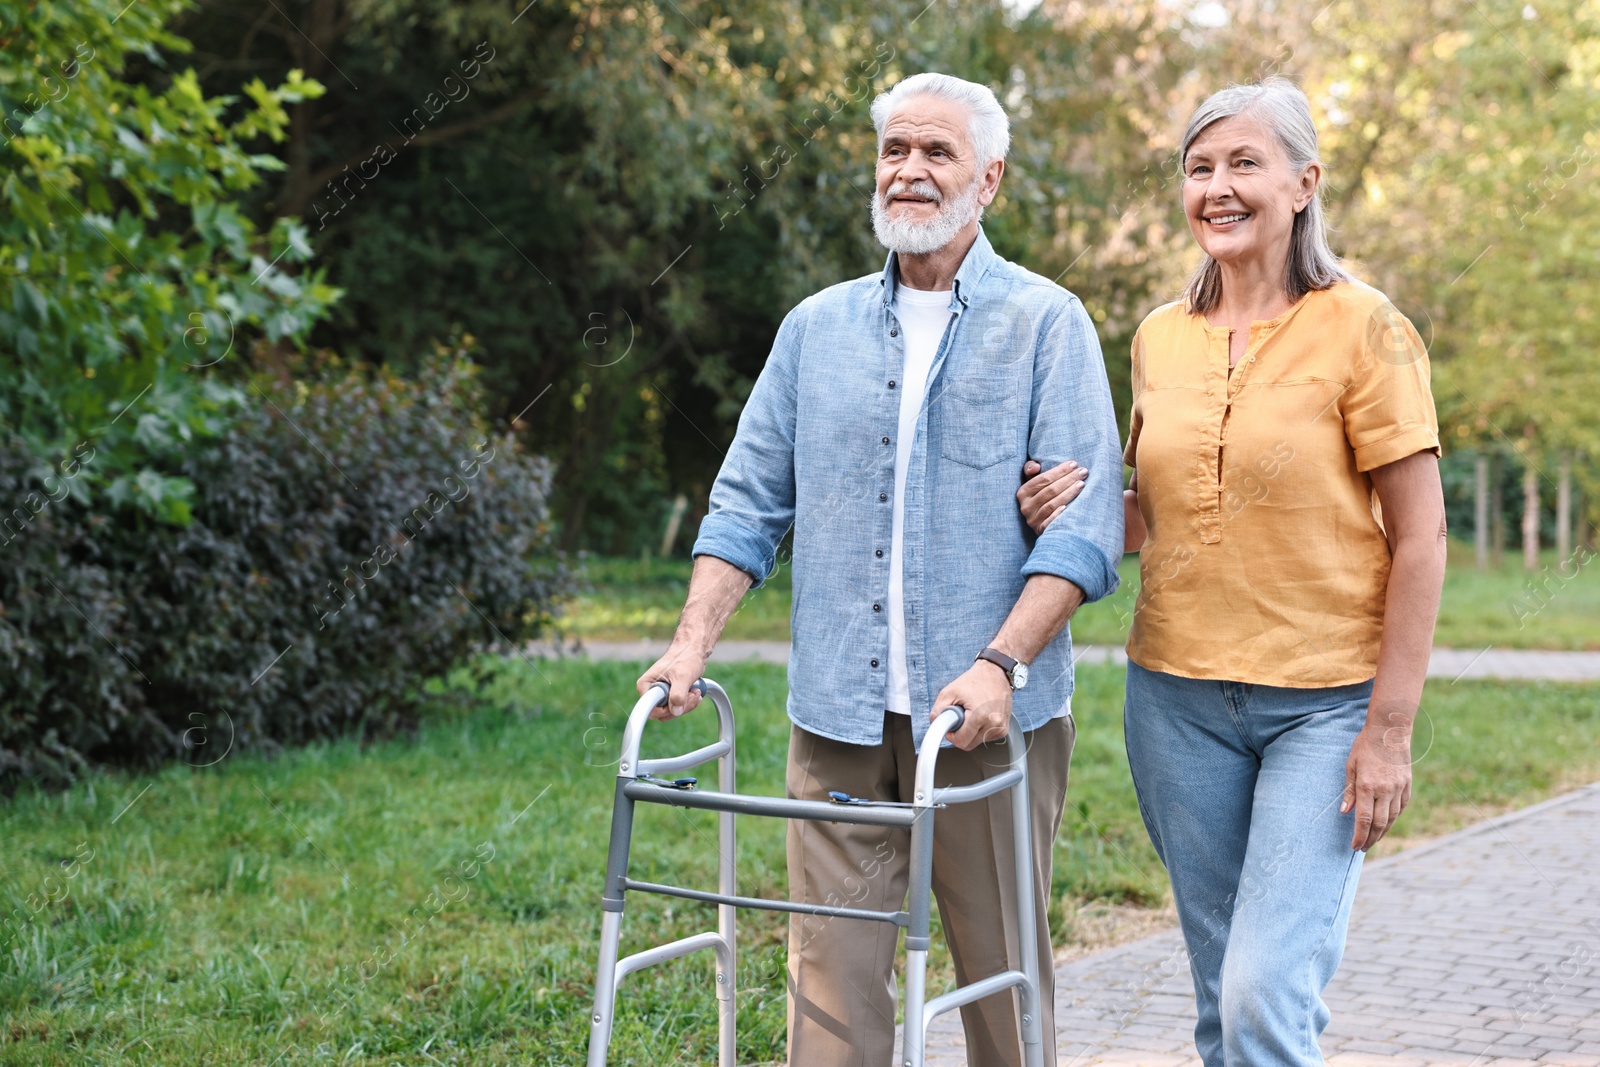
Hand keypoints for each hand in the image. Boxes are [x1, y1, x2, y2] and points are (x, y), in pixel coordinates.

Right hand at [636, 641, 709, 719]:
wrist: (693, 650)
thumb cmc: (685, 657)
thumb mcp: (682, 677)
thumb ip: (678, 695)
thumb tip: (676, 711)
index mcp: (646, 685)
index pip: (650, 710)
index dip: (666, 710)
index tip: (680, 701)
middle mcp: (651, 691)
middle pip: (662, 713)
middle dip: (681, 706)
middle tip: (692, 694)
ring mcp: (661, 694)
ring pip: (672, 711)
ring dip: (687, 704)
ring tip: (696, 691)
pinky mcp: (670, 695)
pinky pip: (678, 707)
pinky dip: (689, 703)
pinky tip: (696, 692)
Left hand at [933, 660, 1013, 750]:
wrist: (996, 672)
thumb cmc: (975, 680)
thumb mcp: (950, 691)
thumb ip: (938, 710)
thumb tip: (936, 723)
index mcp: (980, 715)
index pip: (962, 742)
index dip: (952, 736)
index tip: (951, 727)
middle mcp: (994, 724)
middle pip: (970, 744)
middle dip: (961, 734)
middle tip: (961, 717)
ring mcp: (1001, 727)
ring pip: (978, 742)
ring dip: (971, 732)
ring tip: (972, 713)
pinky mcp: (1004, 729)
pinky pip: (986, 738)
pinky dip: (980, 730)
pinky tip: (981, 715)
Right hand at [1018, 459, 1087, 534]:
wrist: (1040, 522)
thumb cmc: (1040, 497)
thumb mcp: (1032, 482)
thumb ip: (1030, 470)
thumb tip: (1036, 467)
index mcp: (1023, 492)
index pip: (1043, 479)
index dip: (1059, 471)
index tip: (1074, 464)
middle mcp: (1026, 506)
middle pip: (1050, 490)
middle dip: (1068, 479)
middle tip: (1083, 472)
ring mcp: (1033, 520)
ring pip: (1052, 504)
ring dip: (1069, 493)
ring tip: (1082, 484)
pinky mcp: (1040, 530)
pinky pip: (1050, 521)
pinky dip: (1059, 513)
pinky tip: (1070, 506)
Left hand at [1341, 723, 1412, 849]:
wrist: (1389, 732)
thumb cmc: (1365, 747)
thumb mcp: (1351, 766)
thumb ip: (1349, 791)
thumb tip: (1345, 812)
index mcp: (1367, 786)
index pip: (1364, 819)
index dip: (1359, 835)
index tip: (1354, 846)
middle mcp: (1384, 790)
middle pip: (1379, 824)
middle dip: (1370, 839)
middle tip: (1362, 848)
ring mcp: (1398, 789)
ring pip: (1392, 818)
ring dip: (1382, 832)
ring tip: (1373, 840)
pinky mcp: (1407, 786)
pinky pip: (1400, 808)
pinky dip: (1393, 819)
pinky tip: (1386, 825)